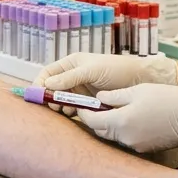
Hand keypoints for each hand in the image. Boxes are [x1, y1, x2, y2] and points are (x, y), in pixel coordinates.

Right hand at [35, 54, 177, 115]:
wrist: (140, 80)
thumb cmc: (117, 69)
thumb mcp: (92, 70)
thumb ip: (70, 77)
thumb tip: (47, 84)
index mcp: (71, 64)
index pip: (48, 73)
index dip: (40, 83)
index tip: (38, 95)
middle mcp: (73, 77)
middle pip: (52, 88)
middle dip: (49, 97)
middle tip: (54, 105)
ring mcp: (80, 90)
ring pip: (61, 100)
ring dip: (60, 106)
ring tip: (65, 110)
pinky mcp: (88, 103)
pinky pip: (73, 108)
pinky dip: (70, 112)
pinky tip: (74, 114)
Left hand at [76, 84, 177, 152]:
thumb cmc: (168, 99)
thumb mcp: (138, 90)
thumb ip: (114, 95)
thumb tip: (99, 97)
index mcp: (120, 121)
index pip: (91, 120)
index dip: (83, 111)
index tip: (80, 103)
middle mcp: (124, 137)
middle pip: (100, 129)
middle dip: (95, 118)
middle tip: (94, 105)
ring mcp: (135, 145)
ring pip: (113, 135)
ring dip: (109, 124)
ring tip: (113, 110)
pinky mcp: (145, 148)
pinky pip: (127, 139)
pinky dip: (124, 130)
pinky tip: (132, 119)